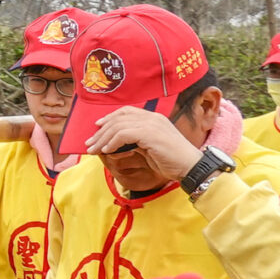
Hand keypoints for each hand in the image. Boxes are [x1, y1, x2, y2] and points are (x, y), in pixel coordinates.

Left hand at [84, 106, 201, 181]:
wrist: (189, 166)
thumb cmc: (171, 160)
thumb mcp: (150, 148)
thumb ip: (135, 142)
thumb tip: (117, 144)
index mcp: (153, 118)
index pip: (126, 112)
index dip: (110, 118)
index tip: (97, 127)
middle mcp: (152, 118)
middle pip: (119, 118)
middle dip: (101, 130)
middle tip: (89, 142)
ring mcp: (151, 124)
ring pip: (118, 126)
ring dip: (103, 138)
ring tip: (93, 149)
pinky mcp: (149, 134)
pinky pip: (123, 134)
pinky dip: (112, 142)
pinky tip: (106, 150)